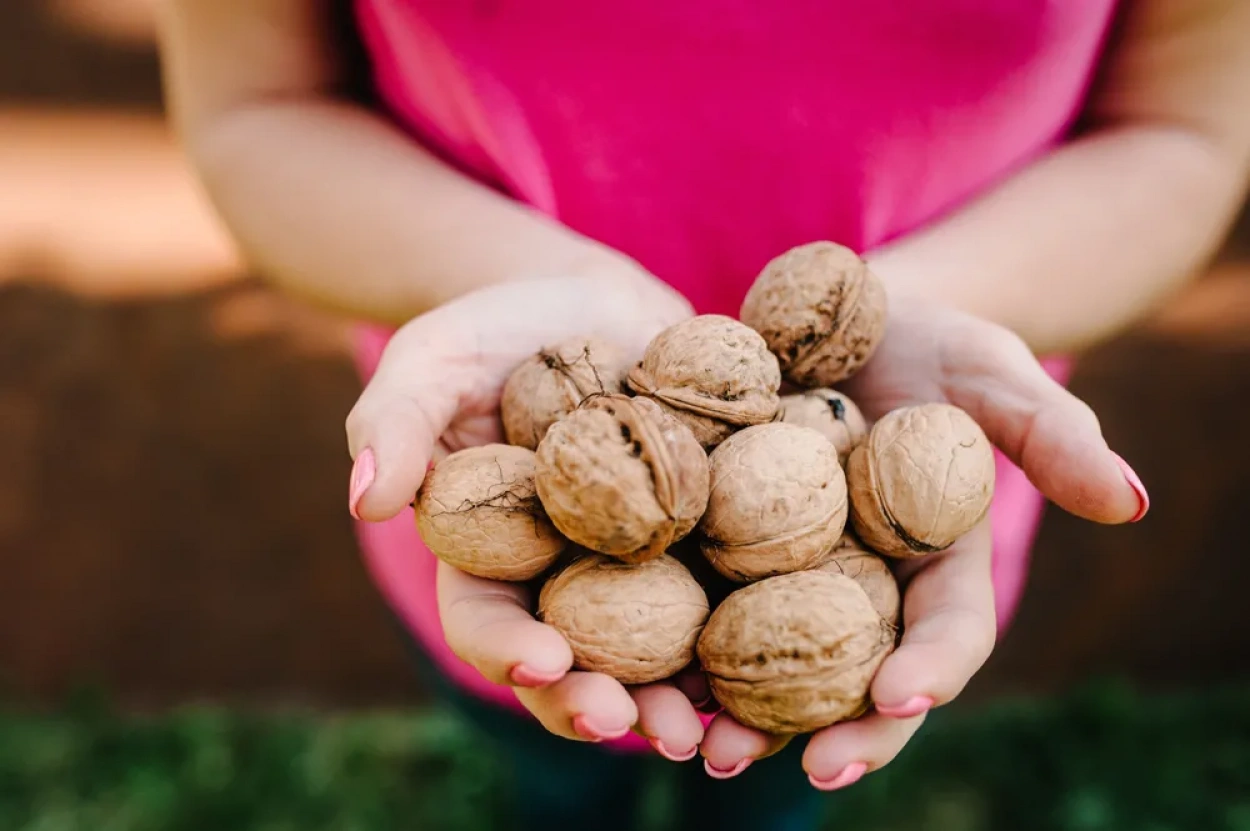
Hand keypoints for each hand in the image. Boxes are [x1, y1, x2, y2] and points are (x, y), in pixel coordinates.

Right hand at [345, 267, 713, 756]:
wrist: (594, 301)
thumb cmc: (498, 327)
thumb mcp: (433, 358)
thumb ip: (395, 420)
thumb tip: (364, 497)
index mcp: (490, 556)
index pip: (487, 621)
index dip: (509, 652)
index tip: (545, 663)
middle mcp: (564, 576)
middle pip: (578, 661)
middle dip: (602, 702)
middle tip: (636, 725)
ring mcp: (640, 563)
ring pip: (658, 649)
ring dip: (682, 695)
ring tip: (715, 729)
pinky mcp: (705, 535)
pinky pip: (728, 590)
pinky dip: (751, 627)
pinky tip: (786, 647)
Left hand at [697, 292, 1149, 785]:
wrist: (847, 321)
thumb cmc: (937, 345)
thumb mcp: (995, 375)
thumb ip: (1051, 434)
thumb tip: (1131, 502)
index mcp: (938, 564)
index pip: (947, 634)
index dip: (930, 671)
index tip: (900, 701)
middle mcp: (865, 585)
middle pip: (854, 674)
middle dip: (833, 727)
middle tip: (802, 767)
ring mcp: (794, 572)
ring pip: (772, 658)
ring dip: (741, 708)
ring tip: (702, 744)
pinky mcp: (728, 544)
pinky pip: (703, 599)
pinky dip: (678, 636)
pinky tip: (645, 667)